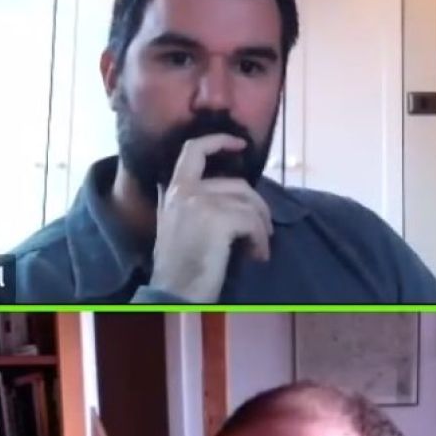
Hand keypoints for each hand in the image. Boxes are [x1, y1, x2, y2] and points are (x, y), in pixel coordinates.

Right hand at [146, 134, 272, 301]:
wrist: (173, 294)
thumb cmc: (178, 267)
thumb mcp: (173, 225)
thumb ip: (185, 202)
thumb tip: (216, 187)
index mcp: (173, 190)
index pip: (193, 149)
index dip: (219, 140)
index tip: (239, 144)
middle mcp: (184, 191)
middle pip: (237, 183)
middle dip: (257, 205)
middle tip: (263, 229)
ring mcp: (201, 203)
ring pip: (249, 203)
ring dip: (260, 227)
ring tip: (256, 249)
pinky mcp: (218, 219)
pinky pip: (253, 222)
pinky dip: (261, 241)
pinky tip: (256, 256)